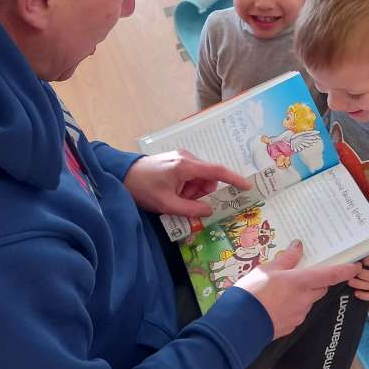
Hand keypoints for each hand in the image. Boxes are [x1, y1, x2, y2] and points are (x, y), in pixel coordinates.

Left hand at [123, 150, 250, 215]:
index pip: (217, 171)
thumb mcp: (166, 204)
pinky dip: (187, 186)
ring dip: (194, 191)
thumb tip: (210, 211)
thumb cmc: (143, 188)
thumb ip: (190, 209)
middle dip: (203, 193)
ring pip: (200, 177)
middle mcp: (187, 157)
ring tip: (175, 199)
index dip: (234, 179)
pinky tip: (173, 193)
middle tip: (186, 204)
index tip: (247, 187)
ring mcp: (181, 157)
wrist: (121, 174)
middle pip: (208, 177)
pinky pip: (191, 175)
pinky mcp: (176, 160)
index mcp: (186, 166)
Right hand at [235, 240, 361, 338]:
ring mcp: (299, 315)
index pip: (330, 275)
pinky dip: (293, 306)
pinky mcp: (291, 326)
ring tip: (283, 289)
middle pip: (320, 288)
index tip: (356, 266)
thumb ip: (286, 259)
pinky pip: (298, 313)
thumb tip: (298, 246)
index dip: (345, 271)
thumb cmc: (253, 292)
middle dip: (318, 281)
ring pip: (309, 301)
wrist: (240, 323)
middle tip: (305, 273)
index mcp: (300, 282)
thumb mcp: (267, 269)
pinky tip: (277, 303)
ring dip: (303, 294)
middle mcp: (304, 299)